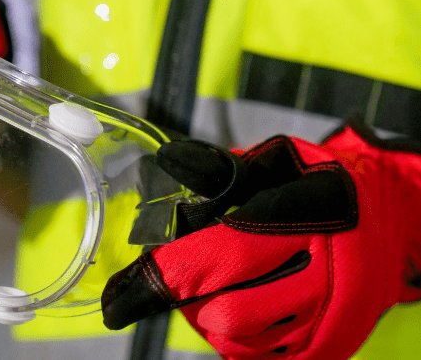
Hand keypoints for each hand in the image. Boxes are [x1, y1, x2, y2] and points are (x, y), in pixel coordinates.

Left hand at [102, 121, 420, 358]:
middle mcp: (327, 267)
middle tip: (182, 280)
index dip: (161, 280)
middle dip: (187, 298)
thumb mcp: (269, 162)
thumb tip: (165, 164)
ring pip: (239, 338)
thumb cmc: (310, 186)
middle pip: (225, 310)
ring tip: (217, 285)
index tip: (118, 302)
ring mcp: (333, 312)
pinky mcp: (333, 343)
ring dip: (208, 316)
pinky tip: (239, 305)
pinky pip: (260, 358)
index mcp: (304, 213)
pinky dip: (235, 338)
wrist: (384, 218)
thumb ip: (216, 169)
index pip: (218, 257)